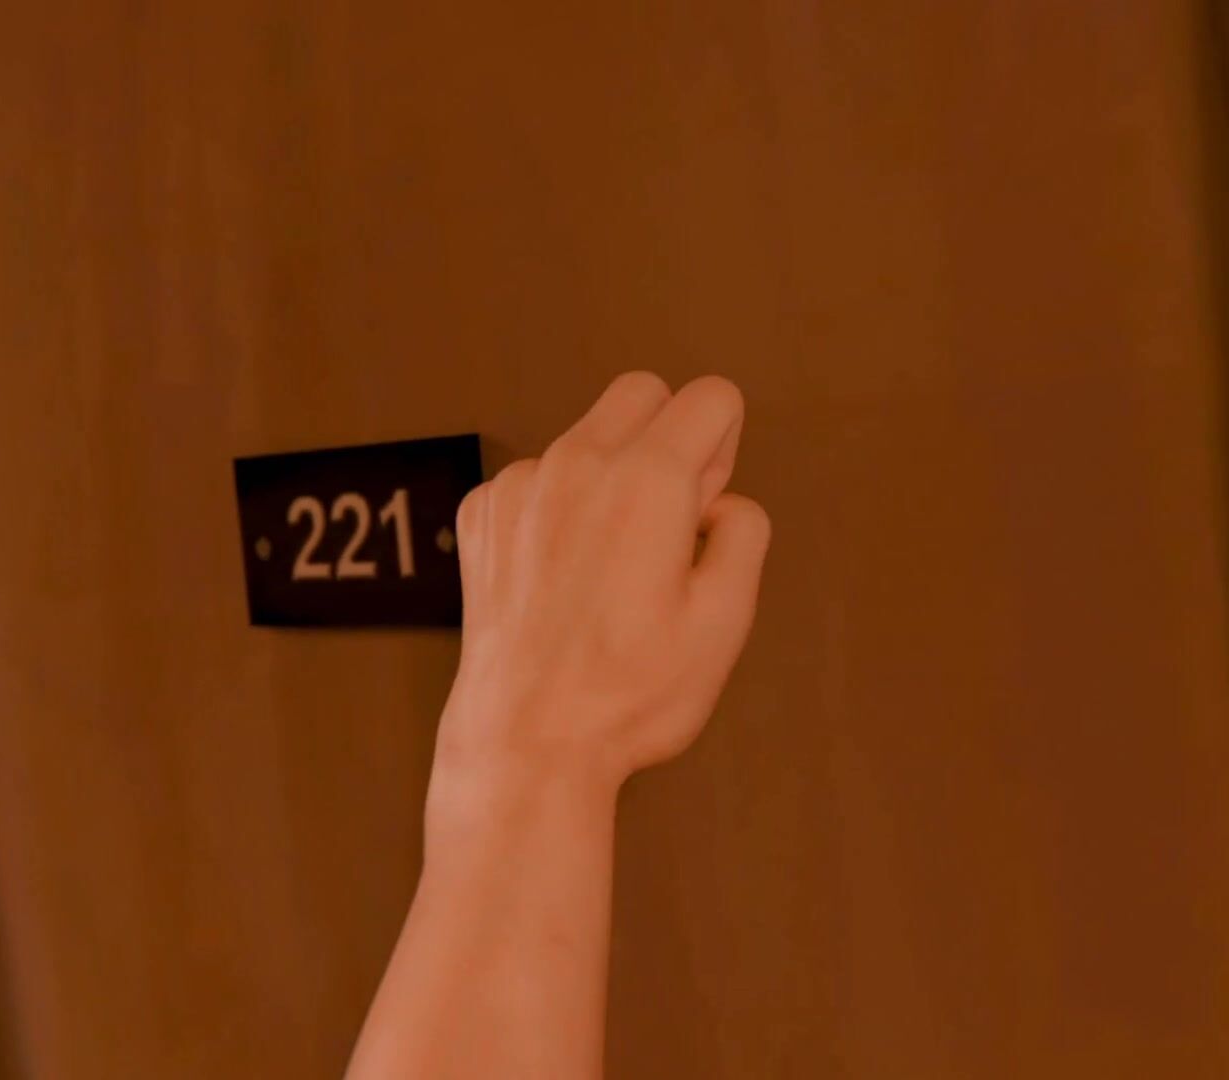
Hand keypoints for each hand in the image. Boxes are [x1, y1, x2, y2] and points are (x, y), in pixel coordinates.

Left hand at [426, 372, 770, 840]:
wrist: (526, 742)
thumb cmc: (630, 693)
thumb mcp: (727, 619)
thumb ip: (745, 534)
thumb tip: (722, 504)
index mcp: (647, 481)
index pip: (710, 397)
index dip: (726, 447)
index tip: (707, 507)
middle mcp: (577, 464)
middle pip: (642, 393)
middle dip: (670, 438)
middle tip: (670, 524)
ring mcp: (521, 486)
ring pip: (587, 437)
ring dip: (611, 476)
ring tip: (610, 570)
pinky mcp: (483, 514)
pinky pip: (540, 479)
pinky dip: (560, 509)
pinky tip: (564, 580)